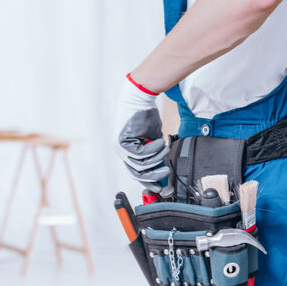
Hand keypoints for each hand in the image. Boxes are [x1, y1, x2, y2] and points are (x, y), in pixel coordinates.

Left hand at [114, 74, 169, 192]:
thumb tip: (164, 170)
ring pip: (139, 164)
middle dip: (153, 175)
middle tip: (166, 172)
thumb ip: (156, 155)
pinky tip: (159, 142)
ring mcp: (119, 147)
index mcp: (127, 151)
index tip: (161, 187)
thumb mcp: (154, 139)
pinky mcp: (122, 141)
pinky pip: (140, 154)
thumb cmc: (147, 116)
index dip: (148, 180)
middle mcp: (121, 151)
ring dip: (156, 158)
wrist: (139, 98)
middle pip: (136, 173)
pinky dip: (152, 150)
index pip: (136, 172)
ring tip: (164, 148)